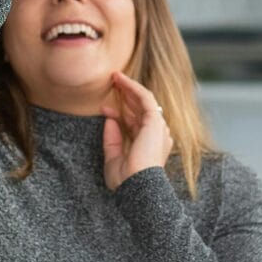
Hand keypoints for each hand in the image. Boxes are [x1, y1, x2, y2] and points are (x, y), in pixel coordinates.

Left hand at [102, 71, 171, 190]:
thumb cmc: (127, 179)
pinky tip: (121, 80)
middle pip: (140, 109)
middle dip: (126, 95)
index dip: (119, 114)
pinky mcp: (155, 120)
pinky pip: (145, 98)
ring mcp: (158, 127)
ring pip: (143, 100)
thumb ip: (112, 139)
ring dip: (129, 87)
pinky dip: (133, 87)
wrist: (137, 185)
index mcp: (150, 145)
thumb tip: (109, 120)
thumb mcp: (113, 158)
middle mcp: (156, 135)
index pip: (135, 123)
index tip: (104, 109)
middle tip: (112, 83)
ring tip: (115, 77)